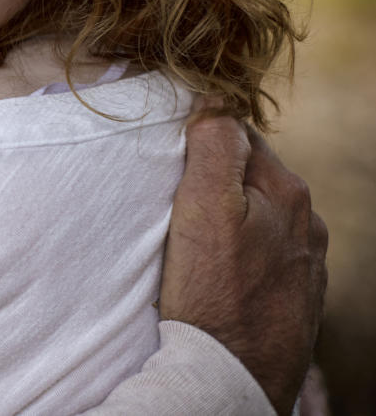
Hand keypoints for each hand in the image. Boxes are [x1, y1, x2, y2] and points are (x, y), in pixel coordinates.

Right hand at [160, 108, 327, 415]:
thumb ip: (215, 146)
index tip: (170, 165)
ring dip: (230, 219)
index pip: (237, 134)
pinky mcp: (296, 298)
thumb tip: (214, 99)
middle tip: (174, 203)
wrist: (232, 378)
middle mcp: (308, 224)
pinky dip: (241, 256)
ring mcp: (306, 263)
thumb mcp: (203, 208)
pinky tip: (217, 274)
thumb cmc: (212, 296)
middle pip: (250, 176)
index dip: (198, 142)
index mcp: (288, 191)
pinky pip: (264, 257)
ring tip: (192, 242)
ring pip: (258, 217)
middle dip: (215, 181)